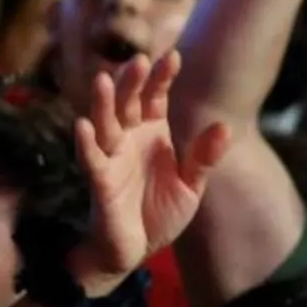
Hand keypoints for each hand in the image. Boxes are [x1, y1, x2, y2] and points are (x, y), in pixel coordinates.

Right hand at [65, 53, 228, 295]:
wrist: (136, 249)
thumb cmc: (159, 212)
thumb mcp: (190, 185)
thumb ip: (203, 157)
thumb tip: (223, 125)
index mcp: (151, 133)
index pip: (154, 98)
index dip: (161, 78)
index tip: (173, 56)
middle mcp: (128, 138)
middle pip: (127, 103)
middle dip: (132, 82)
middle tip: (138, 60)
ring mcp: (111, 158)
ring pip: (105, 124)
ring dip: (103, 103)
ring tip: (104, 79)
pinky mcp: (99, 181)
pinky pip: (91, 159)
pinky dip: (86, 143)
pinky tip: (82, 125)